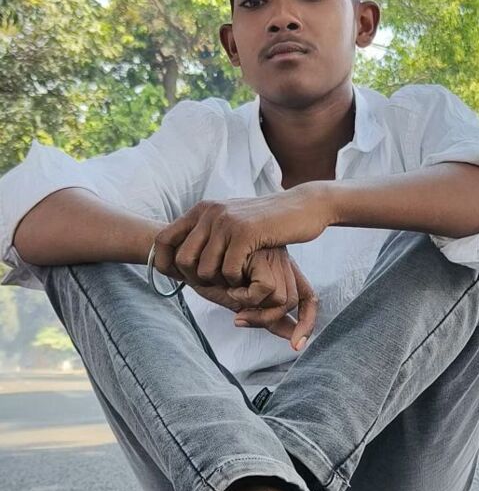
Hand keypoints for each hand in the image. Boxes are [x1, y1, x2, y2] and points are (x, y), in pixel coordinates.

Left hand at [153, 184, 330, 288]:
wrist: (303, 207)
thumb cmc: (268, 220)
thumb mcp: (232, 219)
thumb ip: (209, 230)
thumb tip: (182, 251)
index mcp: (203, 209)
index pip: (163, 240)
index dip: (164, 263)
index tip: (178, 278)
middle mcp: (210, 212)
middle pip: (182, 260)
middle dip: (196, 280)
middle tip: (215, 284)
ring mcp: (227, 222)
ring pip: (204, 270)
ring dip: (220, 283)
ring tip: (234, 280)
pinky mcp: (245, 233)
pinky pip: (228, 271)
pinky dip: (237, 281)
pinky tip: (248, 277)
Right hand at [214, 247, 317, 349]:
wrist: (187, 257)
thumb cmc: (212, 280)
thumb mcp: (243, 302)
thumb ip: (267, 317)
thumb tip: (295, 343)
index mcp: (280, 272)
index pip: (307, 298)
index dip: (307, 322)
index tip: (297, 346)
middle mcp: (281, 261)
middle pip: (292, 301)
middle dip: (267, 319)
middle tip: (239, 318)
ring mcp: (273, 255)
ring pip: (281, 298)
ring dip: (254, 307)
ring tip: (231, 295)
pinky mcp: (260, 253)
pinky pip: (266, 288)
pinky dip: (245, 296)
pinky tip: (228, 286)